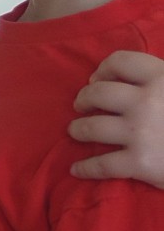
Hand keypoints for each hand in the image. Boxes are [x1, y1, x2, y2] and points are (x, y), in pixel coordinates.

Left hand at [72, 51, 163, 185]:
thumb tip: (142, 78)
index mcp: (163, 77)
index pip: (121, 61)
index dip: (103, 70)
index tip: (97, 79)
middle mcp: (145, 101)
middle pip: (97, 93)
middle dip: (84, 99)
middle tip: (82, 106)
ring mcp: (139, 132)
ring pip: (90, 127)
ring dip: (78, 129)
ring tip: (76, 132)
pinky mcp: (139, 163)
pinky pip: (101, 165)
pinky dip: (85, 168)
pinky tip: (77, 169)